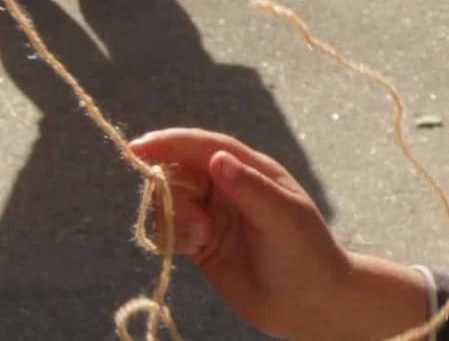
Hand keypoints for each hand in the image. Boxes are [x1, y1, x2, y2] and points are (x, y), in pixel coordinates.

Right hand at [131, 129, 422, 340]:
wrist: (312, 305)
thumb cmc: (307, 255)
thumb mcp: (284, 219)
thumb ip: (250, 189)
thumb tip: (218, 159)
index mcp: (251, 170)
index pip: (203, 146)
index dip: (169, 143)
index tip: (137, 149)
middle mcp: (228, 187)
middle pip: (178, 171)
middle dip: (170, 192)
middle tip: (195, 225)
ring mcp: (214, 216)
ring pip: (169, 201)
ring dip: (173, 218)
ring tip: (200, 241)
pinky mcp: (202, 245)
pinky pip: (170, 230)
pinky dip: (170, 237)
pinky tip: (192, 250)